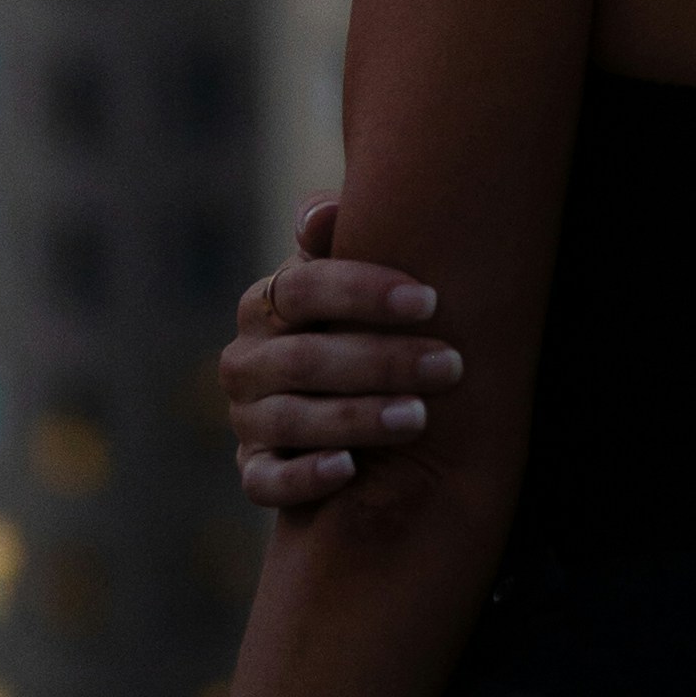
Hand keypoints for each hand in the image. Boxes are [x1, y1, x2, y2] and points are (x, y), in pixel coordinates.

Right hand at [223, 198, 461, 507]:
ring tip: (418, 417)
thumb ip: (335, 243)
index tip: (429, 300)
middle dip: (382, 361)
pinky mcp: (254, 470)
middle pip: (304, 359)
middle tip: (450, 365)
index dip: (362, 292)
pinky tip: (348, 469)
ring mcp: (247, 419)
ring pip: (291, 420)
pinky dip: (303, 476)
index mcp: (265, 304)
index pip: (301, 289)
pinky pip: (266, 481)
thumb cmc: (352, 324)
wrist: (334, 400)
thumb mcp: (347, 281)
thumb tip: (320, 215)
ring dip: (356, 418)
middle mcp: (245, 361)